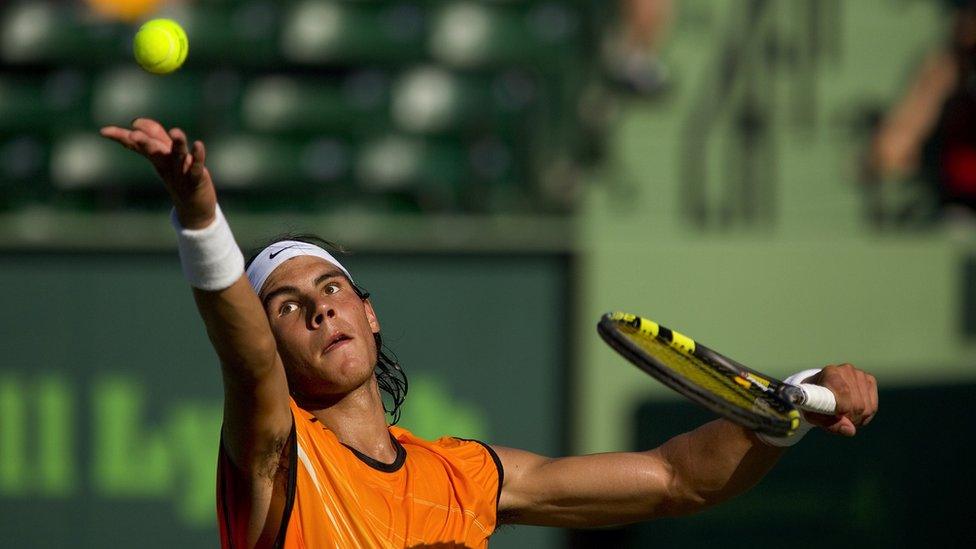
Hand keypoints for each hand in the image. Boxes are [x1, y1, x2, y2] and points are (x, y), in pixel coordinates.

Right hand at [100, 118, 216, 228]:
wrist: (195, 210)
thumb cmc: (180, 179)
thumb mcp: (165, 159)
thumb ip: (155, 139)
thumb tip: (136, 123)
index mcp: (156, 159)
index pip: (137, 145)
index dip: (122, 137)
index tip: (103, 131)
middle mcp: (167, 164)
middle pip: (154, 150)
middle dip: (145, 142)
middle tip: (134, 135)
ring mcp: (181, 172)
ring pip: (178, 155)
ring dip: (178, 143)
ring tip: (176, 131)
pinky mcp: (196, 179)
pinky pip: (196, 167)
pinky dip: (198, 156)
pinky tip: (199, 145)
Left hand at [803, 364, 877, 436]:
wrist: (819, 389)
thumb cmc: (813, 403)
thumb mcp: (814, 415)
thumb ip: (830, 424)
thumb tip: (850, 430)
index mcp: (830, 373)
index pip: (844, 392)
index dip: (844, 408)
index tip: (838, 415)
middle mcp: (846, 370)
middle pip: (858, 404)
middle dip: (849, 418)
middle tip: (838, 418)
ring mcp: (860, 374)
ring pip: (867, 408)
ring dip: (856, 419)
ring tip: (843, 416)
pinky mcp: (870, 380)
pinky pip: (873, 407)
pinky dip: (864, 416)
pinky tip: (853, 413)